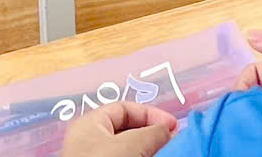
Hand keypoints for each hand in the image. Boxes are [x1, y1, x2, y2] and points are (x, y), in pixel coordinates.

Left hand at [60, 102, 178, 156]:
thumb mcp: (132, 144)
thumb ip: (153, 133)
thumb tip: (168, 131)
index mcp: (90, 125)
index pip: (125, 109)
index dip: (151, 114)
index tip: (172, 126)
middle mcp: (90, 143)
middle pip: (127, 132)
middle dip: (151, 136)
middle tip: (171, 142)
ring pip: (128, 152)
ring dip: (148, 152)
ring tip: (166, 153)